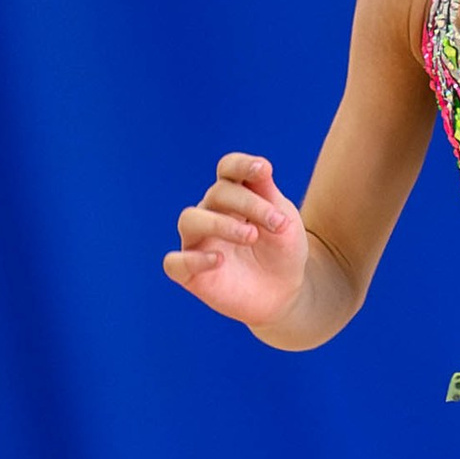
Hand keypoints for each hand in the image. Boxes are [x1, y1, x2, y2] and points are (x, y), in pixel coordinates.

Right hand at [163, 152, 309, 327]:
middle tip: (277, 223)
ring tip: (251, 236)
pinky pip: (174, 262)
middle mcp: (210, 214)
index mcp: (234, 196)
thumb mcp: (284, 221)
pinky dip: (193, 259)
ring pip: (189, 219)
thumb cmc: (282, 252)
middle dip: (249, 203)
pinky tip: (220, 260)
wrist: (285, 293)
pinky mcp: (190, 273)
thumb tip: (262, 166)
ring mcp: (198, 242)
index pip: (228, 170)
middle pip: (217, 193)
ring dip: (220, 224)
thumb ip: (268, 195)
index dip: (241, 165)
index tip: (264, 170)